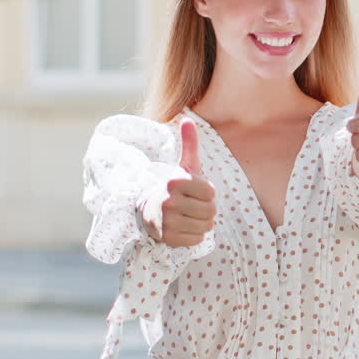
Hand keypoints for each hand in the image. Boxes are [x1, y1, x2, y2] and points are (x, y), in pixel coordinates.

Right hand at [150, 120, 215, 246]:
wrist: (148, 210)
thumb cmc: (173, 187)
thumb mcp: (182, 166)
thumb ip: (188, 144)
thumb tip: (188, 119)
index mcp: (174, 182)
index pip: (210, 193)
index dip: (207, 193)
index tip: (194, 191)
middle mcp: (168, 202)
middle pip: (211, 211)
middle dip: (206, 209)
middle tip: (193, 206)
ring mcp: (166, 222)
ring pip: (206, 226)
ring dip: (201, 222)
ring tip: (188, 216)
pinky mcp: (167, 239)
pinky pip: (197, 239)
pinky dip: (194, 235)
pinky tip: (183, 227)